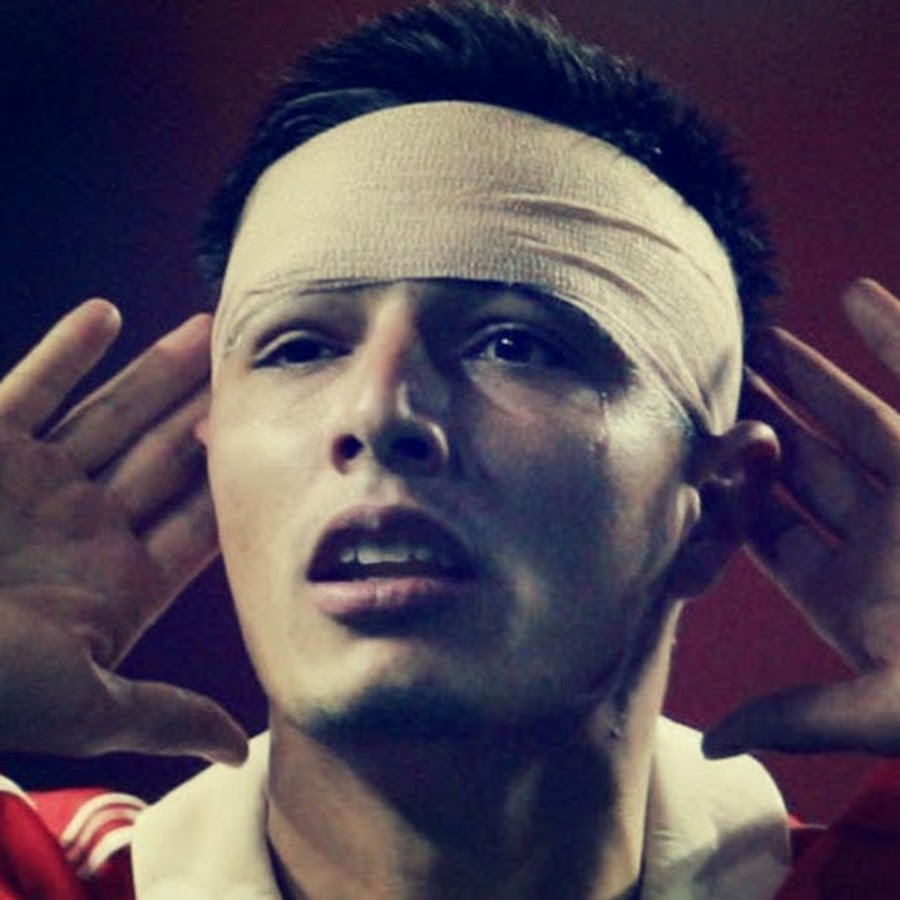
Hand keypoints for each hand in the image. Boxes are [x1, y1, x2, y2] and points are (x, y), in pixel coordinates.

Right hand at [0, 299, 246, 763]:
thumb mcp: (82, 704)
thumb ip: (165, 713)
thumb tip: (239, 750)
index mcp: (119, 581)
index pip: (199, 523)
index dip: (241, 485)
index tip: (288, 448)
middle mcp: (85, 525)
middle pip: (167, 457)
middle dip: (211, 414)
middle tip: (261, 369)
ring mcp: (36, 482)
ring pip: (112, 414)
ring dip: (158, 372)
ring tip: (206, 331)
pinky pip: (30, 388)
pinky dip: (64, 352)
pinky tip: (106, 314)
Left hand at [704, 278, 899, 757]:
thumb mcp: (892, 706)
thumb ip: (805, 715)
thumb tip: (712, 743)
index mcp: (849, 593)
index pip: (764, 532)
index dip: (723, 494)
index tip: (680, 457)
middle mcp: (883, 538)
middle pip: (801, 468)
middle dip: (756, 425)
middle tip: (703, 384)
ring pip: (857, 421)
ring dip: (811, 377)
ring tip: (759, 337)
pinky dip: (896, 336)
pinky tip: (854, 295)